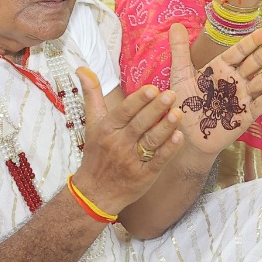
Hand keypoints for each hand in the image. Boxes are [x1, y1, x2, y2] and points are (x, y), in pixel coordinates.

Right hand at [73, 67, 182, 212]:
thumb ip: (92, 95)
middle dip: (156, 109)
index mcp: (107, 129)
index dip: (138, 100)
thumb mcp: (92, 124)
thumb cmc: (96, 154)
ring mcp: (131, 161)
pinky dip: (168, 150)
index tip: (153, 88)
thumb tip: (82, 69)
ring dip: (165, 127)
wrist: (94, 193)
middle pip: (139, 124)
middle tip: (172, 94)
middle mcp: (118, 144)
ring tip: (179, 113)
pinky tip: (179, 138)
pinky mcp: (144, 176)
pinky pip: (158, 161)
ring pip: (151, 141)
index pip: (124, 112)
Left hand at [168, 24, 261, 154]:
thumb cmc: (183, 106)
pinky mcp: (246, 115)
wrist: (185, 137)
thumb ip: (180, 51)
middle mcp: (234, 80)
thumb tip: (175, 24)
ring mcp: (242, 97)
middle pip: (257, 61)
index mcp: (220, 68)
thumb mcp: (180, 76)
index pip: (239, 51)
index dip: (252, 42)